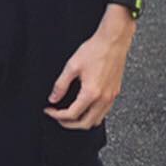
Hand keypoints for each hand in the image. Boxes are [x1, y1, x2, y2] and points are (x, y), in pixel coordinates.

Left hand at [44, 10, 134, 129]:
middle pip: (85, 123)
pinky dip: (93, 115)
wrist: (114, 40)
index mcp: (91, 93)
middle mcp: (103, 98)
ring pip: (96, 120)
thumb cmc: (96, 50)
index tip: (50, 110)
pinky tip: (85, 107)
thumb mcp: (72, 66)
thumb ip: (61, 85)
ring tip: (71, 115)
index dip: (57, 115)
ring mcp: (111, 97)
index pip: (71, 114)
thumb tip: (53, 98)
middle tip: (58, 117)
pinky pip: (104, 112)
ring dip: (82, 121)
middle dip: (69, 124)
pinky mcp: (115, 92)